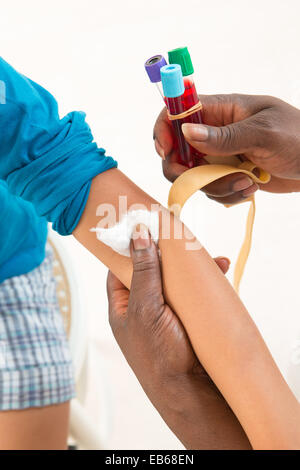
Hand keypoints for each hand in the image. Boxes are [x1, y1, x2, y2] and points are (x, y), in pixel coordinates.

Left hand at [107, 225, 250, 448]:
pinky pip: (194, 291)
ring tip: (212, 257)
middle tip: (182, 236)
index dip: (129, 246)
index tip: (142, 225)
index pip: (119, 267)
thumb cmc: (158, 355)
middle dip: (169, 253)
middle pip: (152, 269)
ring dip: (192, 266)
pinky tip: (220, 271)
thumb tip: (138, 235)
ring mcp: (166, 310)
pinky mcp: (187, 315)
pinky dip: (206, 280)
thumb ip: (143, 272)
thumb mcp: (146, 309)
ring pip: (176, 278)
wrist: (190, 391)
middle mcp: (143, 305)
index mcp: (123, 304)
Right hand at [154, 94, 299, 204]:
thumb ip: (225, 135)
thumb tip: (187, 132)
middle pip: (177, 152)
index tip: (167, 153)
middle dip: (186, 171)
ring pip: (195, 177)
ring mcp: (220, 156)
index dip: (164, 130)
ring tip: (247, 182)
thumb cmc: (299, 137)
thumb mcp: (264, 133)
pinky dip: (227, 194)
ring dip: (216, 186)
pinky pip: (211, 190)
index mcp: (221, 110)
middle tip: (203, 181)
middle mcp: (214, 132)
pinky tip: (251, 187)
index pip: (177, 112)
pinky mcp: (227, 175)